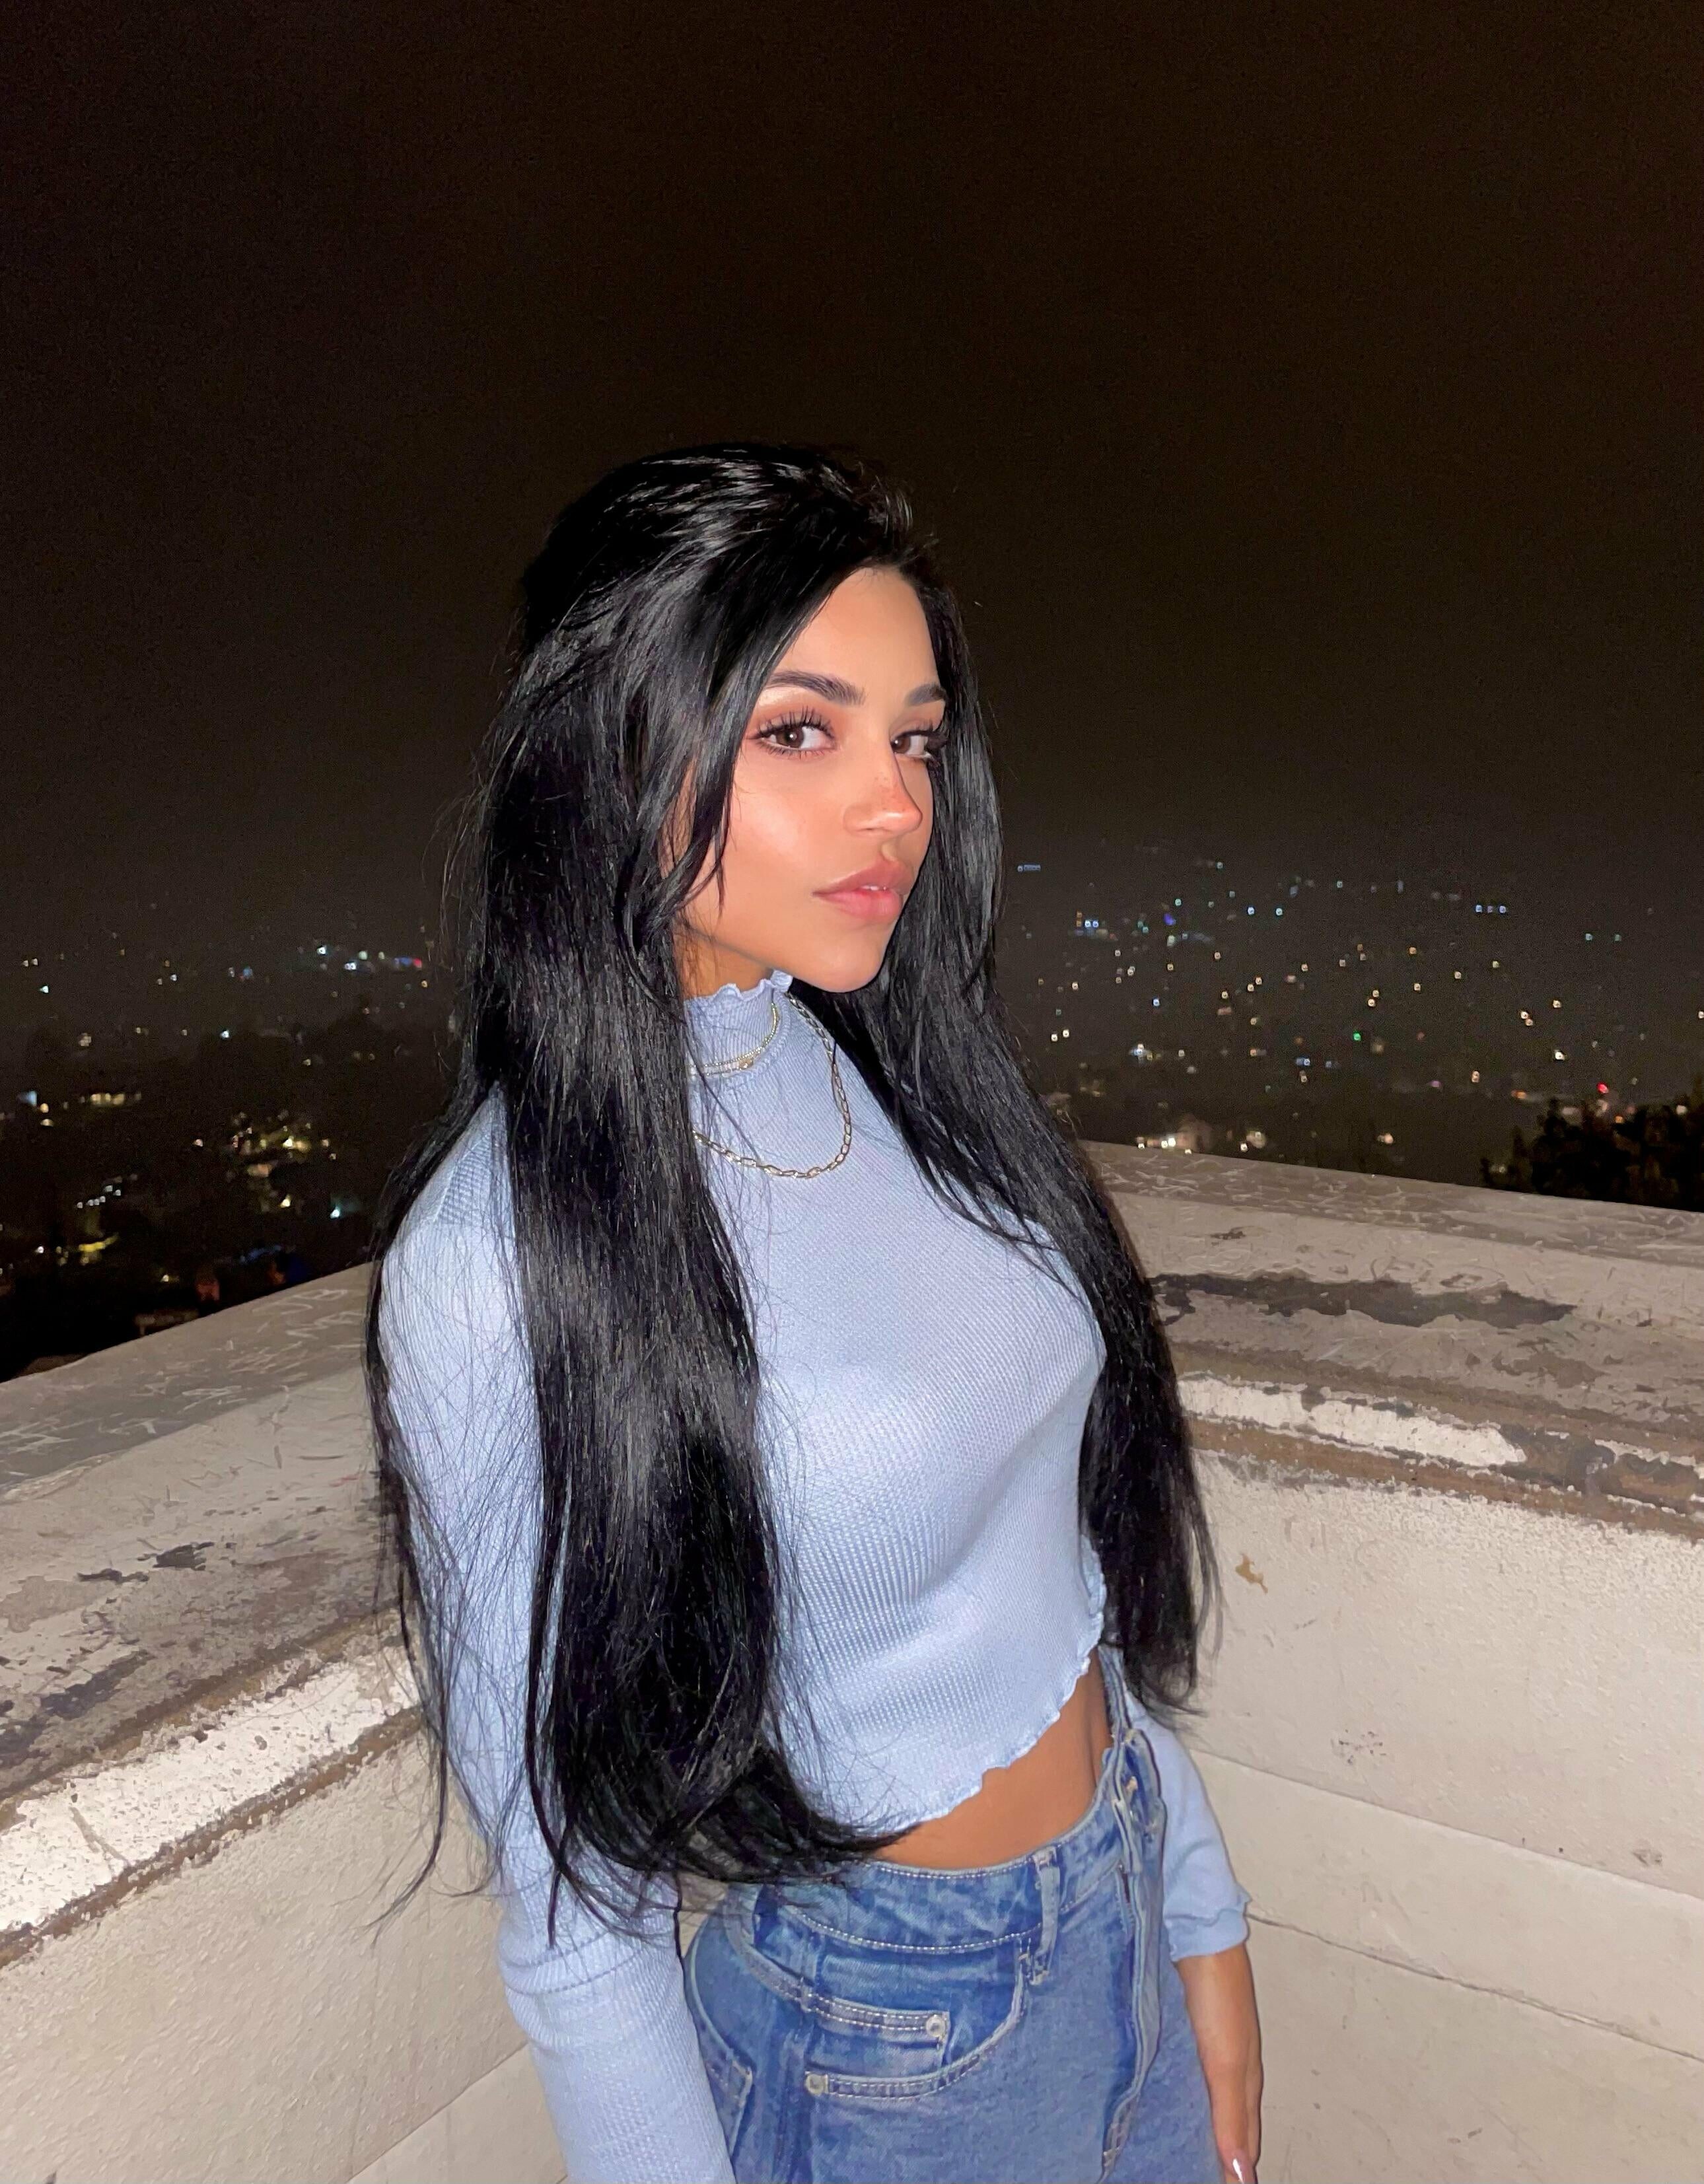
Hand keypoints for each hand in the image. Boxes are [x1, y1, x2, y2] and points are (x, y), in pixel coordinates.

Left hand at [1175, 1940, 1261, 2183]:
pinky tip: (1161, 2099)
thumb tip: (1240, 2175)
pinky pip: (1184, 2073)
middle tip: (1192, 2172)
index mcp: (1244, 2080)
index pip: (1244, 2141)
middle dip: (1218, 2152)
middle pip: (1228, 2122)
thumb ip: (1230, 2115)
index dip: (1236, 2169)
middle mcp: (1229, 2066)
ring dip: (1197, 2123)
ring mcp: (1208, 2045)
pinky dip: (1179, 2093)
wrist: (1197, 1932)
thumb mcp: (1225, 2061)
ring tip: (1175, 2148)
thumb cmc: (1217, 1995)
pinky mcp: (1185, 2028)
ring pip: (1205, 2098)